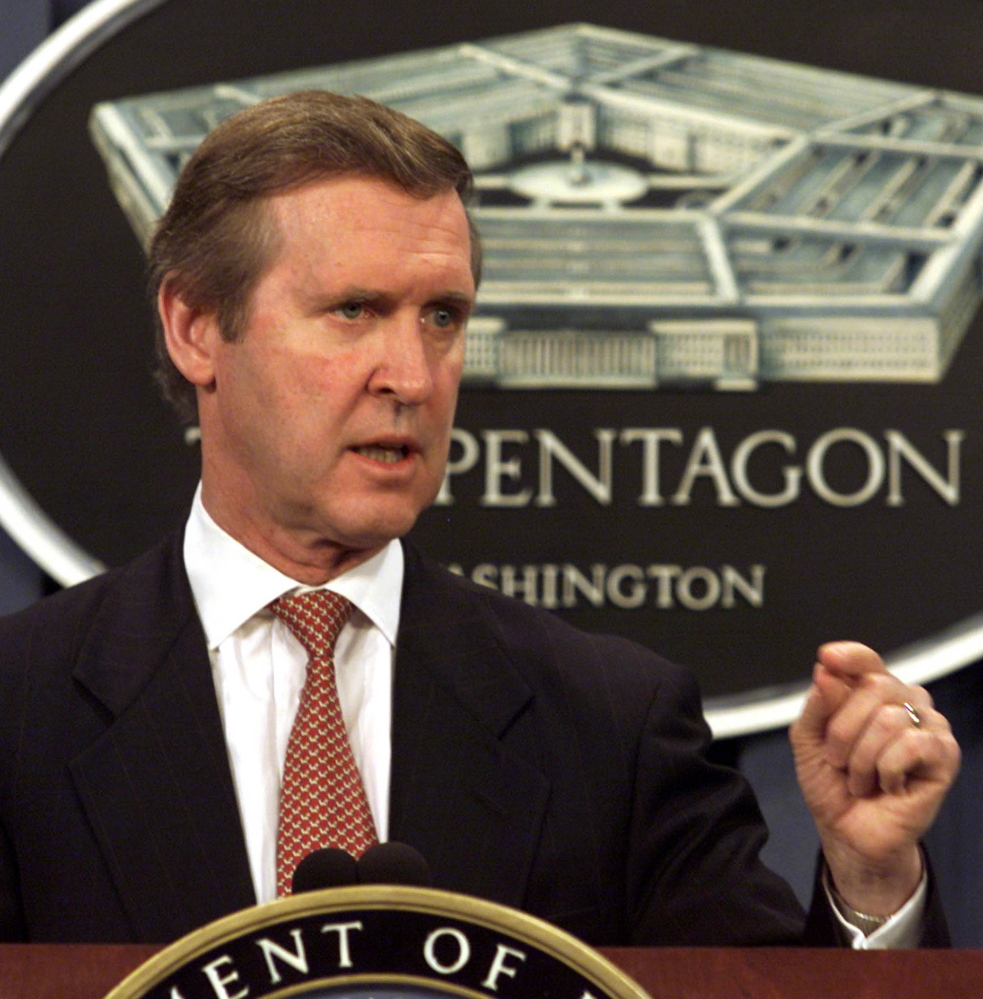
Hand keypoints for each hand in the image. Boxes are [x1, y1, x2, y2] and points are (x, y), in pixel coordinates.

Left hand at [789, 641, 959, 914]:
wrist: (848, 832)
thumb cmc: (831, 783)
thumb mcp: (809, 739)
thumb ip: (818, 704)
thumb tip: (826, 670)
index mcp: (872, 693)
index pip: (867, 660)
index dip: (849, 656)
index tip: (828, 657)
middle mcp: (905, 701)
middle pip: (874, 687)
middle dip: (842, 729)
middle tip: (838, 761)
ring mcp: (930, 726)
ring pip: (888, 719)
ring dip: (861, 758)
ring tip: (862, 779)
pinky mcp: (945, 755)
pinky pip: (911, 744)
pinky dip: (886, 769)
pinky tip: (888, 785)